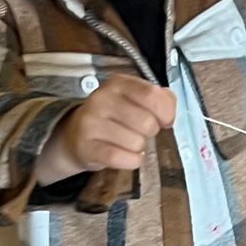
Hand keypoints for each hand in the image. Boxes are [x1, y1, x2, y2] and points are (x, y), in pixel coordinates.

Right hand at [45, 79, 176, 178]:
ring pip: (136, 143)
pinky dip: (130, 161)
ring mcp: (91, 123)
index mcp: (118, 83)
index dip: (166, 112)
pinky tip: (125, 156)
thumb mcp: (134, 99)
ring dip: (138, 148)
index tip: (165, 121)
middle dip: (150, 132)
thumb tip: (168, 115)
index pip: (152, 95)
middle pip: (147, 122)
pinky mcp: (86, 146)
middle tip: (140, 132)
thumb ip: (159, 99)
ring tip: (127, 142)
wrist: (76, 136)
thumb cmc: (113, 118)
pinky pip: (120, 158)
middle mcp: (102, 99)